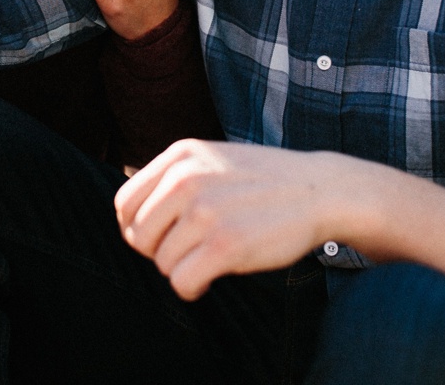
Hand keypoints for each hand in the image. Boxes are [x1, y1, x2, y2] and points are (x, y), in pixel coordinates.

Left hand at [114, 140, 334, 300]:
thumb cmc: (262, 182)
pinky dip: (193, 288)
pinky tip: (210, 279)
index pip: (124, 204)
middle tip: (190, 252)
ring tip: (209, 259)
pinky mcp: (225, 244)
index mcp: (180, 156)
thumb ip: (174, 179)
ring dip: (182, 269)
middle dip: (159, 252)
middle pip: (137, 236)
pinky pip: (182, 282)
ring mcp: (206, 211)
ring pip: (161, 263)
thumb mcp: (212, 159)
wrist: (320, 190)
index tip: (162, 238)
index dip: (137, 229)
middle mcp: (186, 179)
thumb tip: (131, 220)